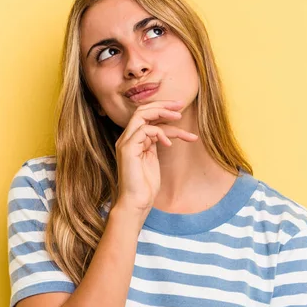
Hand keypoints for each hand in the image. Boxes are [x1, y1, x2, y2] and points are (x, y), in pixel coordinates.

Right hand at [112, 100, 198, 229]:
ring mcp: (125, 143)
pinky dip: (159, 133)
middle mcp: (127, 138)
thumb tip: (166, 131)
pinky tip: (169, 144)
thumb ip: (155, 143)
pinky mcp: (127, 149)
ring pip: (142, 115)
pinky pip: (144, 130)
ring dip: (163, 113)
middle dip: (163, 105)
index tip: (180, 108)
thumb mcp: (153, 158)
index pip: (146, 116)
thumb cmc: (146, 185)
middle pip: (142, 110)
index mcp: (133, 139)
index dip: (163, 109)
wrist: (137, 202)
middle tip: (181, 104)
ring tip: (179, 118)